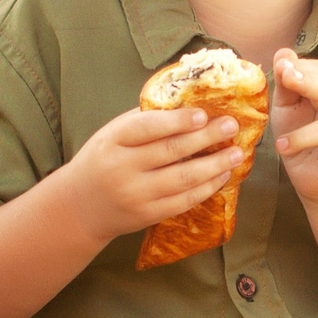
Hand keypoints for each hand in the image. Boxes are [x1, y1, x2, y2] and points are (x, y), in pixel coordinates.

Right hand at [58, 106, 242, 243]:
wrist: (81, 206)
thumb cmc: (103, 159)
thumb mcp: (112, 134)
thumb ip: (144, 121)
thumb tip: (188, 102)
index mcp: (112, 141)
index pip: (146, 128)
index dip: (176, 121)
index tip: (203, 114)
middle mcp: (122, 169)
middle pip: (170, 151)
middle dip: (206, 138)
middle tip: (231, 126)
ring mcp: (136, 195)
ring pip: (182, 179)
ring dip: (214, 165)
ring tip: (237, 153)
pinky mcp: (147, 215)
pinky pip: (183, 201)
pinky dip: (206, 188)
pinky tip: (222, 176)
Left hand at [272, 50, 317, 202]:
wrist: (315, 178)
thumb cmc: (302, 137)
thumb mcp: (288, 107)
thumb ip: (286, 83)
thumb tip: (283, 53)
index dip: (301, 69)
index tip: (282, 67)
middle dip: (310, 84)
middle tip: (287, 80)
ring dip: (305, 135)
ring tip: (281, 145)